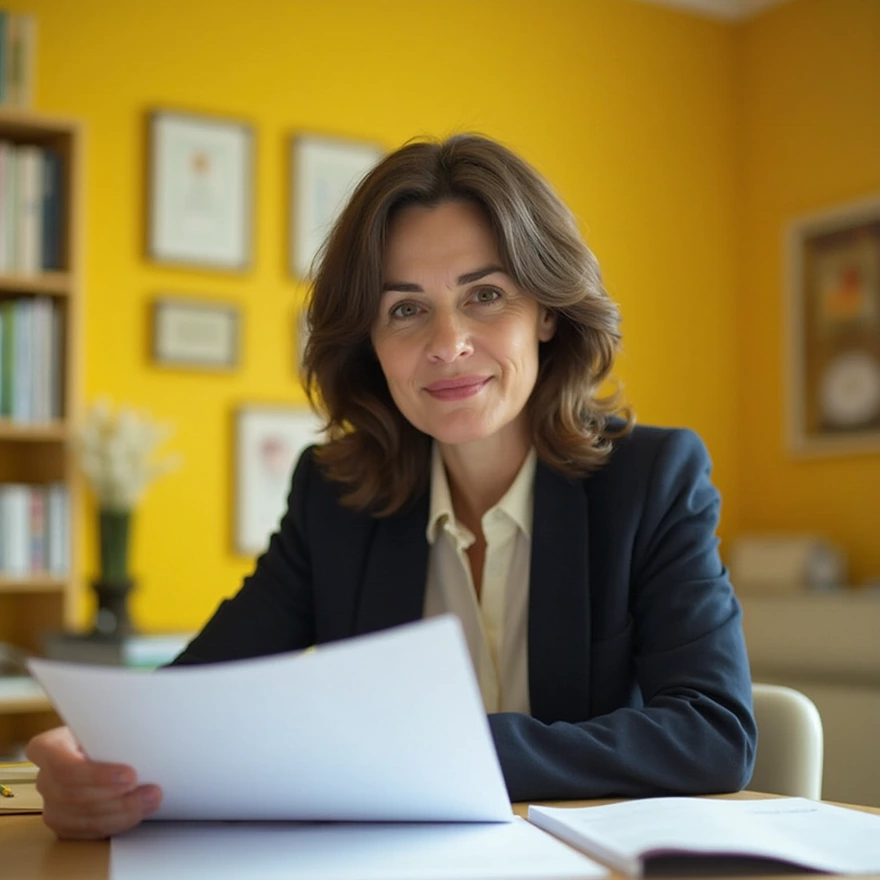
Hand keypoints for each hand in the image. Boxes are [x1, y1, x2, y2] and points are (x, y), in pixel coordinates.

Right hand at [25, 726, 161, 838]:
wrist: (99, 745)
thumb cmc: (102, 731)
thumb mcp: (104, 724)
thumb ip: (112, 733)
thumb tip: (142, 740)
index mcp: (47, 747)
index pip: (63, 766)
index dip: (96, 775)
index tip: (130, 775)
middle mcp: (44, 778)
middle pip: (74, 796)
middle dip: (116, 798)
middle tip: (150, 792)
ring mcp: (51, 804)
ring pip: (81, 818)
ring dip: (121, 814)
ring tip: (150, 802)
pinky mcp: (63, 824)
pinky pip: (87, 832)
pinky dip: (115, 825)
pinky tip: (136, 814)